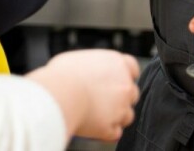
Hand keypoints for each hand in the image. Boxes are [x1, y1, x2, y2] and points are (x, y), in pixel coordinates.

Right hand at [26, 49, 140, 140]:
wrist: (60, 94)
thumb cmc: (63, 74)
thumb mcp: (76, 59)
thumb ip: (89, 66)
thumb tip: (83, 71)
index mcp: (116, 63)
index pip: (132, 68)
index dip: (125, 74)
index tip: (116, 79)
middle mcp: (124, 85)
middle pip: (132, 93)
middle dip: (120, 97)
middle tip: (102, 98)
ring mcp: (120, 108)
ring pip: (127, 115)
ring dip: (115, 116)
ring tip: (96, 114)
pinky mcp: (110, 127)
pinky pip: (115, 133)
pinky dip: (106, 132)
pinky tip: (94, 127)